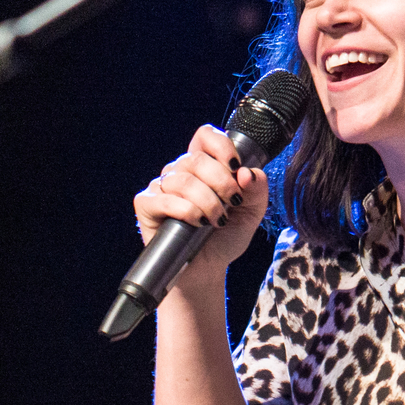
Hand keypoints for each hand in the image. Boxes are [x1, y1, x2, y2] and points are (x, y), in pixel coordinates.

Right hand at [132, 123, 270, 285]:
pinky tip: (197, 223)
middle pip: (197, 158)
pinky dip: (186, 211)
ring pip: (183, 180)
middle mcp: (180, 171)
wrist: (208, 269)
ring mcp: (161, 187)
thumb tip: (247, 173)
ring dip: (207, 202)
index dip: (221, 146)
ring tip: (217, 220)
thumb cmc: (225, 238)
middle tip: (231, 203)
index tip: (235, 167)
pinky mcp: (147, 205)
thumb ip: (257, 190)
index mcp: (204, 166)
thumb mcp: (251, 213)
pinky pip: (164, 199)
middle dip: (221, 182)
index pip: (205, 136)